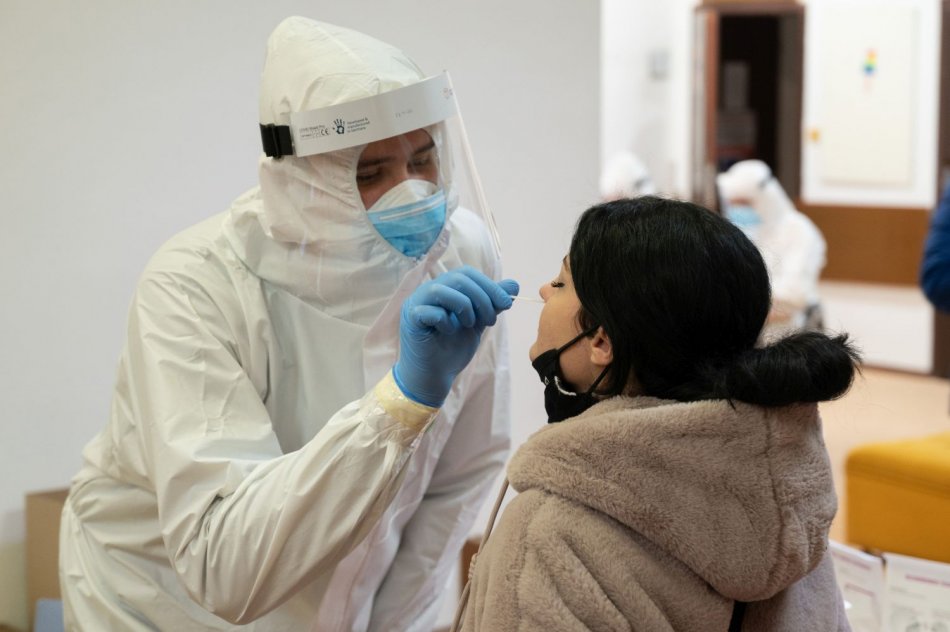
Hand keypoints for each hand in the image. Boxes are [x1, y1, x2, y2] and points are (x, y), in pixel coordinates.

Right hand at [394, 266, 518, 405]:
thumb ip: (492, 303)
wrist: (436, 375)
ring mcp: (416, 302)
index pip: (467, 273)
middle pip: (458, 278)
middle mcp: (428, 290)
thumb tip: (513, 285)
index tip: (507, 303)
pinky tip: (449, 333)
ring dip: (465, 307)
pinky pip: (431, 311)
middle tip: (491, 320)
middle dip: (482, 298)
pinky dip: (446, 321)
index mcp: (444, 288)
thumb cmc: (453, 348)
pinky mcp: (410, 318)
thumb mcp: (479, 322)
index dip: (489, 285)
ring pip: (442, 290)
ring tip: (470, 325)